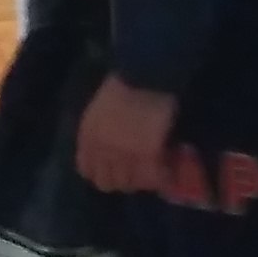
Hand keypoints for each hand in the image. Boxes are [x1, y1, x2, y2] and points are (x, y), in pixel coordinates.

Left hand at [75, 73, 257, 211]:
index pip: (87, 171)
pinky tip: (170, 169)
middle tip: (138, 172)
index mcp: (87, 137)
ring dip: (142, 180)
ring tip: (155, 171)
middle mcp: (101, 150)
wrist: (146, 72)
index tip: (117, 169)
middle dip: (122, 179)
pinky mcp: (147, 155)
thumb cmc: (125, 82)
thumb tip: (111, 148)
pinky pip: (154, 177)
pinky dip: (163, 177)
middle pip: (107, 183)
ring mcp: (123, 155)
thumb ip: (100, 132)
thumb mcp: (100, 109)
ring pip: (130, 184)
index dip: (103, 172)